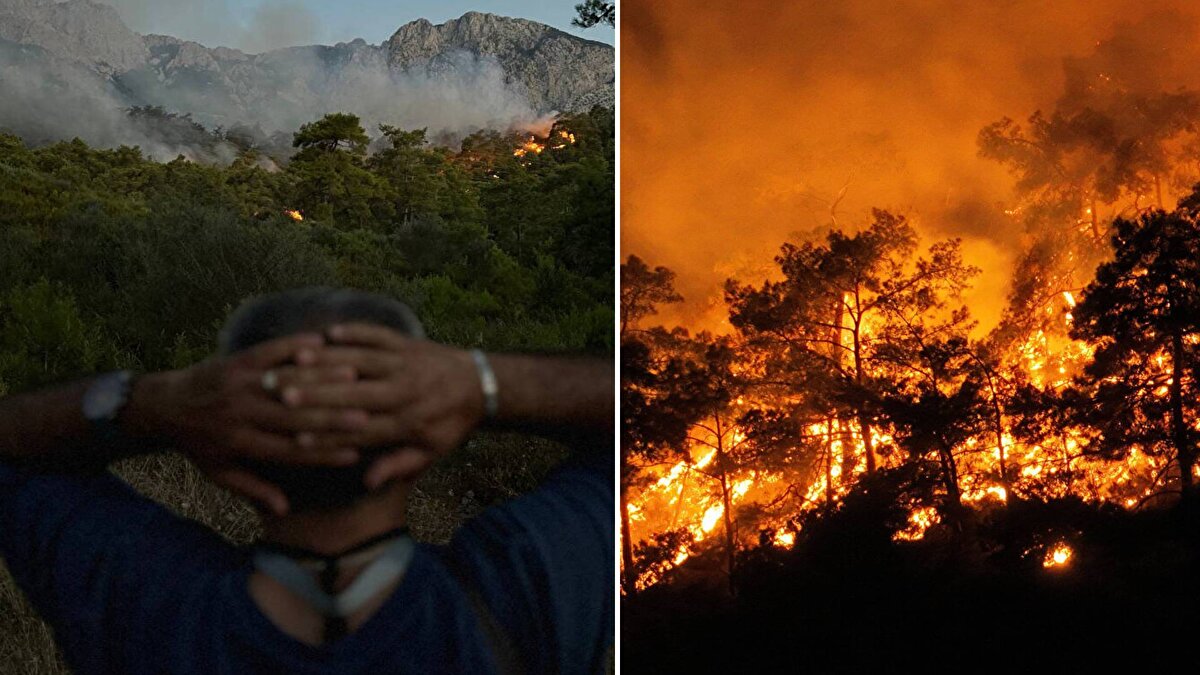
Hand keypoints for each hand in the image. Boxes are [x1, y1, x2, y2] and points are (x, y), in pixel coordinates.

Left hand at [127, 334, 371, 512]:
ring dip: (321, 379)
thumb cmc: (197, 444)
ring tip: (355, 379)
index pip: (289, 452)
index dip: (323, 454)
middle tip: (366, 417)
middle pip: (293, 418)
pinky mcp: (235, 361)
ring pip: (286, 383)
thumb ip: (253, 489)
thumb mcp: (220, 473)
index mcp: (239, 444)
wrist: (161, 406)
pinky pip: (269, 352)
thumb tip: (284, 510)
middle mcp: (239, 415)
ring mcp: (237, 385)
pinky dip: (296, 346)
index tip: (355, 455)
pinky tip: (323, 342)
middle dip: (332, 417)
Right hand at [279, 324, 486, 487]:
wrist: (480, 386)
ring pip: (362, 361)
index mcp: (407, 423)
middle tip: (282, 395)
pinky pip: (379, 335)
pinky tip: (329, 332)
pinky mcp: (407, 343)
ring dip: (328, 360)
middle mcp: (404, 392)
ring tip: (296, 361)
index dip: (328, 434)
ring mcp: (406, 364)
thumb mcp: (430, 453)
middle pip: (355, 394)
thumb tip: (368, 482)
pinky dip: (355, 332)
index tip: (295, 437)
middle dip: (317, 394)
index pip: (361, 430)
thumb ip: (398, 466)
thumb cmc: (449, 424)